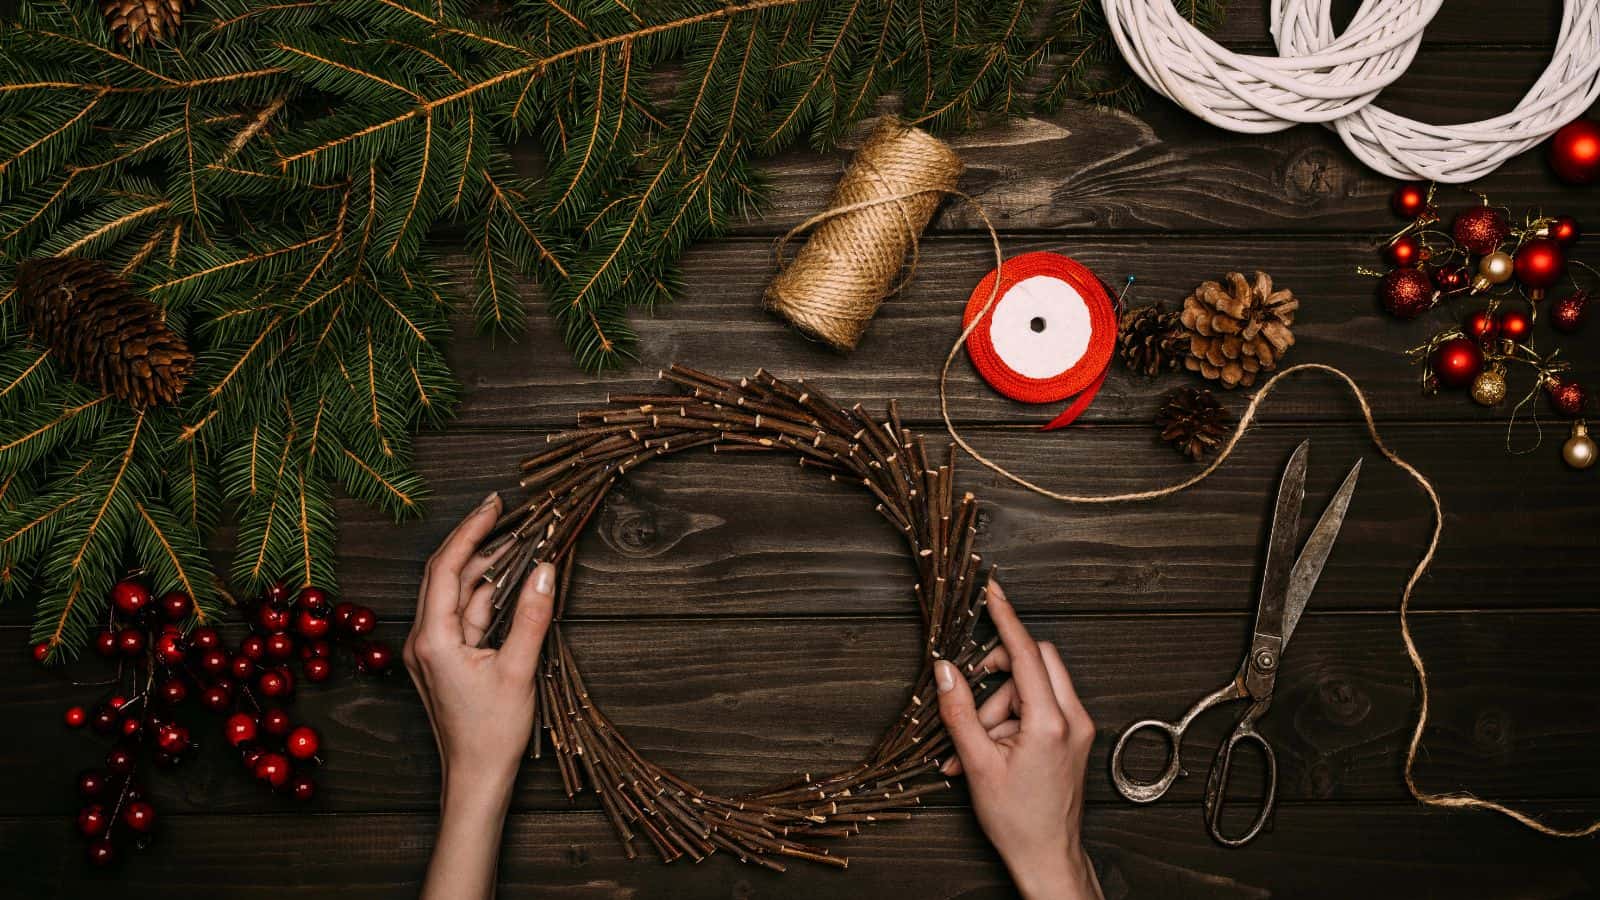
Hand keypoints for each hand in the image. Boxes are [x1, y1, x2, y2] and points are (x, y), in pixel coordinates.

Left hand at [405, 492, 554, 899]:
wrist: (475, 780)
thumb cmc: (492, 734)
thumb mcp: (519, 671)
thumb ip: (531, 616)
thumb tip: (544, 567)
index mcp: (433, 639)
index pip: (446, 567)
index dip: (471, 530)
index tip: (495, 504)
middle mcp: (424, 639)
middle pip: (447, 574)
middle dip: (478, 541)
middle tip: (508, 511)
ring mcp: (433, 650)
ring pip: (458, 594)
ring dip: (488, 568)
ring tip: (522, 540)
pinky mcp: (446, 660)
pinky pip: (465, 615)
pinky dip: (487, 595)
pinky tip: (513, 580)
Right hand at [935, 582, 1101, 899]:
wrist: (1047, 857)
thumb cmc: (1017, 820)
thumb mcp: (976, 764)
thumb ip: (959, 710)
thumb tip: (945, 670)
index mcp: (1050, 723)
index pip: (1026, 653)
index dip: (1006, 618)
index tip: (994, 592)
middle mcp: (1073, 719)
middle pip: (1035, 662)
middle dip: (998, 674)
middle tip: (972, 699)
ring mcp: (1078, 728)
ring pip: (1034, 687)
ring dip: (1000, 708)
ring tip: (974, 748)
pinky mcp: (1075, 737)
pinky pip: (1042, 707)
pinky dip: (1012, 720)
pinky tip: (989, 751)